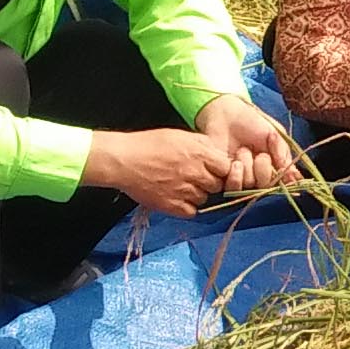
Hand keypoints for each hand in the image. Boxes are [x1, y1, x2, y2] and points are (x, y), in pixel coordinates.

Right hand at [83, 125, 238, 215]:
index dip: (222, 169)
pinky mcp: (172, 206)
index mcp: (198, 153)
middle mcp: (194, 172)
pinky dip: (188, 207)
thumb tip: (218, 155)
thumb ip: (202, 145)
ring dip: (198, 194)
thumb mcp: (179, 136)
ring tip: (182, 186)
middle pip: (217, 185)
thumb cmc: (148, 144)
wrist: (122, 160)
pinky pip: (192, 212)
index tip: (214, 169)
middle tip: (196, 178)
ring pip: (205, 199)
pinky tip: (178, 198)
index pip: (227, 167)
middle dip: (210, 182)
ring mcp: (184, 191)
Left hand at [195, 92, 302, 190]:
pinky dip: (234, 175)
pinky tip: (232, 161)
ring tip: (242, 150)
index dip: (280, 177)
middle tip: (260, 154)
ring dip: (246, 167)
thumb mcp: (274, 135)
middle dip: (263, 169)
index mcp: (271, 165)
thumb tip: (295, 178)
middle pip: (265, 185)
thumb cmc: (253, 121)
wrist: (228, 113)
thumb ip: (283, 156)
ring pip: (247, 185)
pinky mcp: (222, 177)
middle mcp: (256, 174)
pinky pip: (230, 187)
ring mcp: (239, 176)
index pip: (281, 182)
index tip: (280, 167)